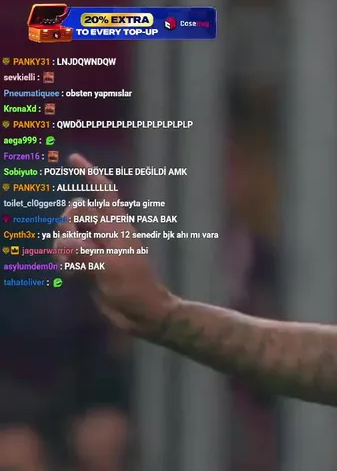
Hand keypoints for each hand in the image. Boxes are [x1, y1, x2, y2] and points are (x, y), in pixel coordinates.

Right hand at [53, 154, 176, 335]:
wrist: (141, 312)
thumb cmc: (133, 286)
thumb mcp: (109, 267)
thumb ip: (84, 251)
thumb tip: (62, 241)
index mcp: (117, 225)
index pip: (103, 192)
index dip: (89, 174)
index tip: (72, 158)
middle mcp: (105, 232)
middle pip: (74, 213)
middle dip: (66, 226)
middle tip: (76, 248)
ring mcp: (95, 247)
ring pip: (64, 235)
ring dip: (62, 249)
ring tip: (75, 268)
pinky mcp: (86, 264)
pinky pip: (64, 255)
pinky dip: (63, 263)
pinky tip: (73, 276)